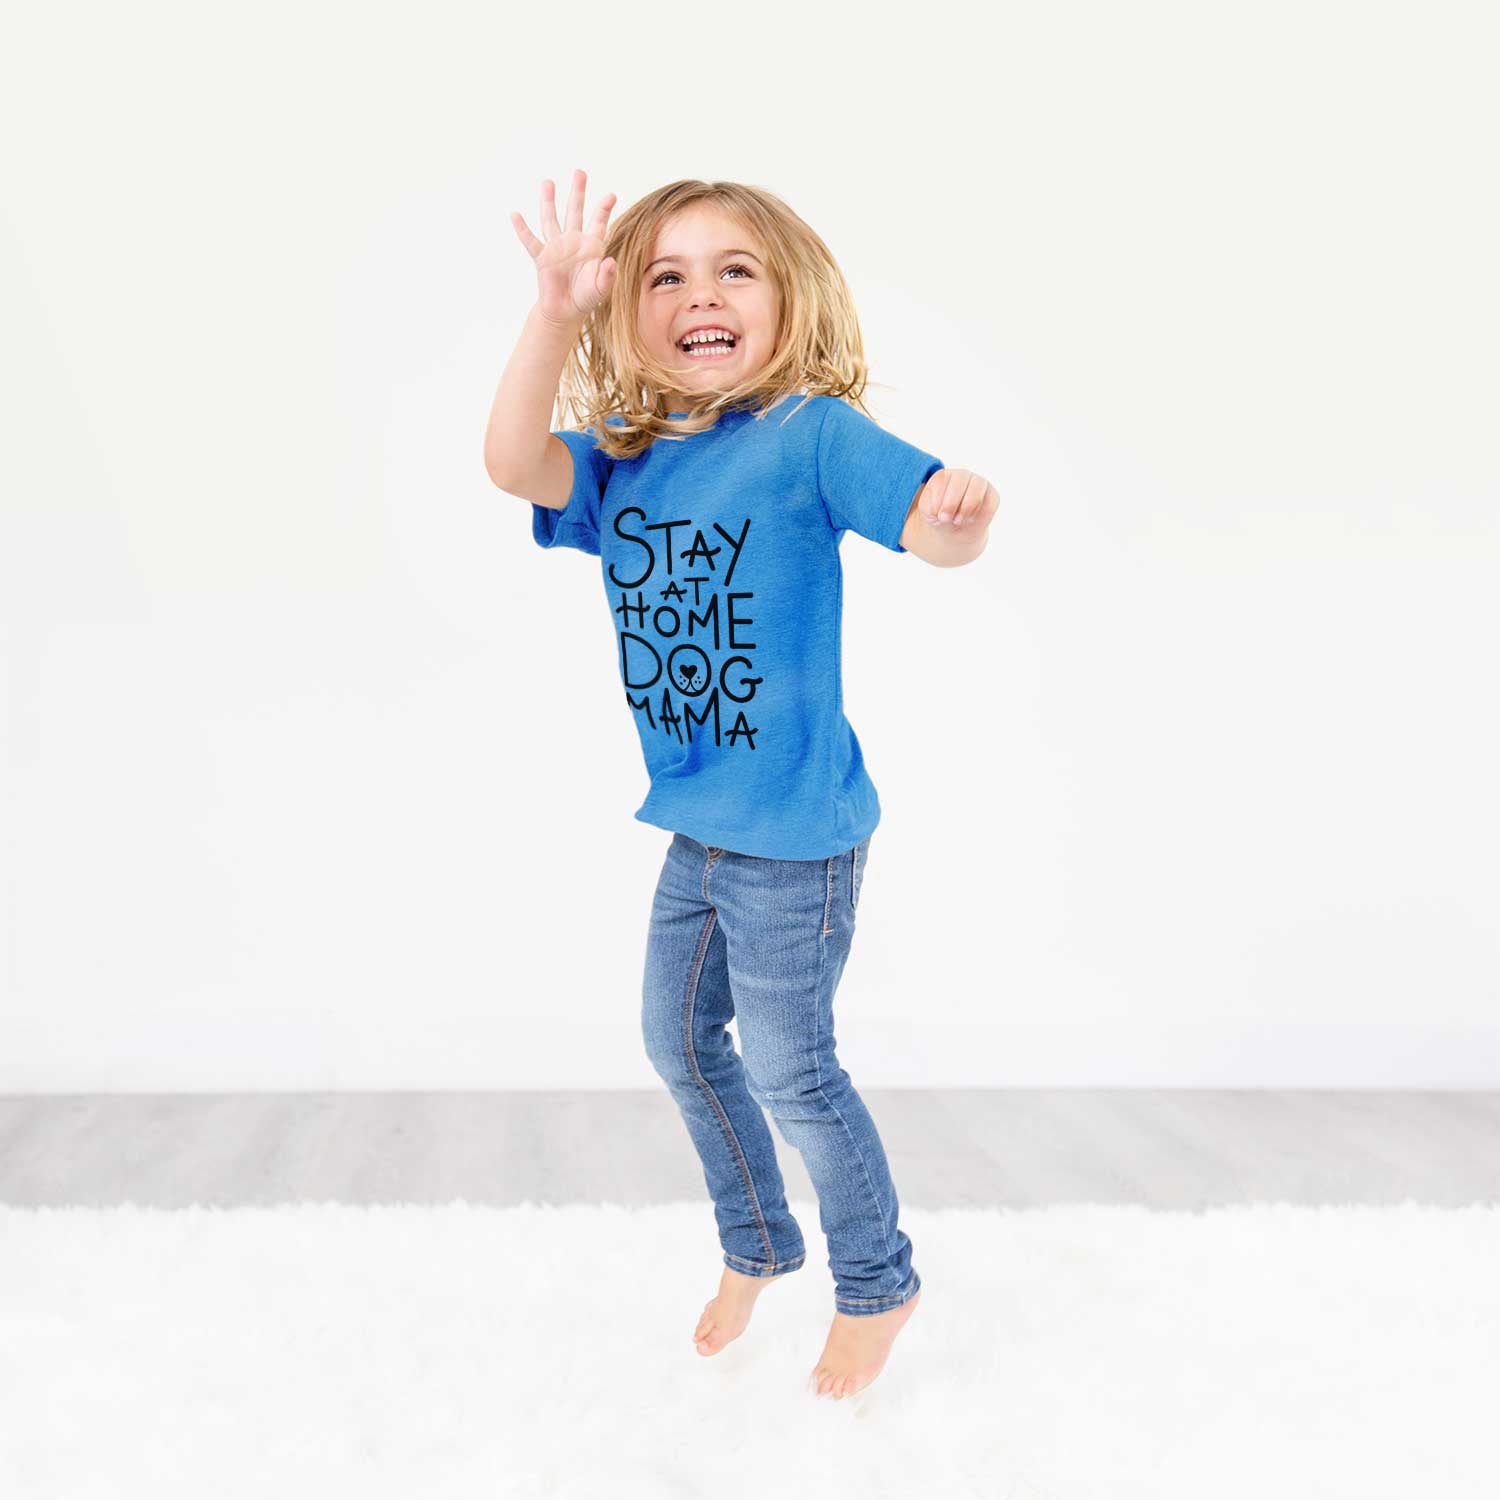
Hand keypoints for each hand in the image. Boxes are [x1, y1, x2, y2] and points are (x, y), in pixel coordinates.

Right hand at [511, 168, 617, 329]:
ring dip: (549, 201)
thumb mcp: (601, 290)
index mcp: (591, 247)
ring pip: (551, 219)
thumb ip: (607, 277)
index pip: (598, 223)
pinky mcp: (542, 258)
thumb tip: (610, 261)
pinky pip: (531, 242)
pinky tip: (515, 215)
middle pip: (575, 212)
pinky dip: (522, 229)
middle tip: (579, 172)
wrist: (565, 311)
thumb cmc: (586, 298)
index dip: (603, 209)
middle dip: (577, 193)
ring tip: (548, 182)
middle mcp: (573, 241)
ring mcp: (556, 247)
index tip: (611, 195)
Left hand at [918, 469, 998, 531]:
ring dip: (966, 506)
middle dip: (951, 502)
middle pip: (960, 478)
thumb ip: (929, 507)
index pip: (941, 479)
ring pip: (978, 485)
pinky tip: (970, 519)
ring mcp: (979, 483)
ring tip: (958, 520)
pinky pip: (990, 500)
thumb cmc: (939, 516)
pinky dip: (979, 512)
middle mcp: (962, 475)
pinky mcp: (992, 495)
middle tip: (945, 519)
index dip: (937, 499)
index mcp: (944, 475)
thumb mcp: (928, 512)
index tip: (935, 515)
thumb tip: (943, 511)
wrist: (954, 530)